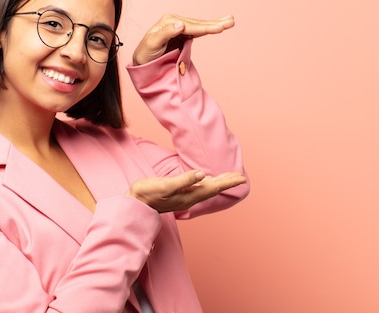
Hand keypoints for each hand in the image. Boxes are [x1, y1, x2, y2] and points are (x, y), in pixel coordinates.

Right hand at [127, 170, 246, 212]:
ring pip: (207, 189)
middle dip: (227, 182)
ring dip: (219, 182)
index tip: (242, 178)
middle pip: (213, 188)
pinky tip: (208, 181)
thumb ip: (183, 180)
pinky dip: (209, 183)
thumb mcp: (165, 185)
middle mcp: (190, 198)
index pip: (214, 187)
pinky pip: (200, 188)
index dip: (228, 182)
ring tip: (230, 177)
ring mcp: (185, 197)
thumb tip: (201, 174)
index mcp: (190, 195)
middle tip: (241, 176)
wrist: (135, 204)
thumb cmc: (147, 193)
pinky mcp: (179, 194)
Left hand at [132, 14, 234, 65]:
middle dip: (214, 23)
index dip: (204, 28)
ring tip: (231, 20)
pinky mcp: (185, 34)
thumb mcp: (152, 43)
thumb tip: (180, 24)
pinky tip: (222, 24)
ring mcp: (181, 27)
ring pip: (201, 26)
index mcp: (169, 22)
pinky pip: (200, 31)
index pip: (190, 26)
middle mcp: (176, 21)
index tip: (218, 28)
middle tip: (230, 22)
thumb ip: (165, 33)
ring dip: (216, 23)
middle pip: (198, 24)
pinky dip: (211, 28)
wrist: (143, 61)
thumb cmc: (145, 53)